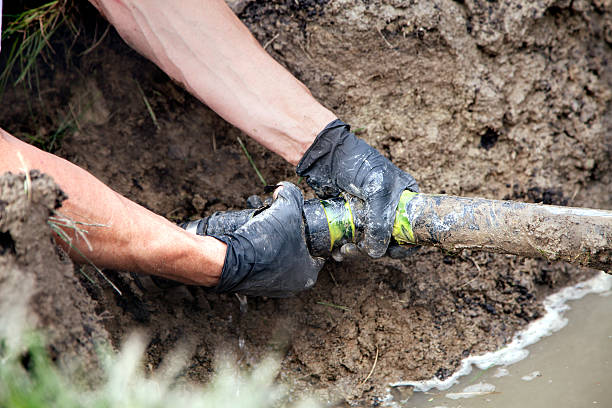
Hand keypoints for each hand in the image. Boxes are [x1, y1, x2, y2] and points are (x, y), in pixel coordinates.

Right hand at [210, 182, 323, 296]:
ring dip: (274, 246)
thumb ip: (291, 195)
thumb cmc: (264, 242)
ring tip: (266, 230)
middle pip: (297, 254)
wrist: (229, 260)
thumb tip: (284, 189)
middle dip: (290, 238)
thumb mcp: (286, 210)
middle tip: (281, 224)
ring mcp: (272, 288)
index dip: (312, 234)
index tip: (303, 224)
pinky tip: (254, 242)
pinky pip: (262, 266)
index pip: (318, 252)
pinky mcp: (253, 286)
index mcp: (308, 274)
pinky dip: (260, 255)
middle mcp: (292, 285)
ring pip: (279, 260)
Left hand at [296, 119, 418, 257]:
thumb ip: (380, 222)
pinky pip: (353, 241)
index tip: (390, 252)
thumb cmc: (358, 164)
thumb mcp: (378, 190)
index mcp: (406, 200)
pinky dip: (346, 249)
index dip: (405, 246)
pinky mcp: (351, 219)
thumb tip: (375, 252)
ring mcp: (370, 215)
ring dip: (358, 252)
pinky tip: (337, 251)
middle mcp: (390, 209)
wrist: (326, 155)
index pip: (414, 230)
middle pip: (390, 242)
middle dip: (374, 250)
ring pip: (370, 244)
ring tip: (343, 251)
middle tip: (358, 249)